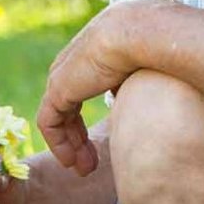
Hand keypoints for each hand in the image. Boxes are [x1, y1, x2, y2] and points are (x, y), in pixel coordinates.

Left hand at [37, 0, 153, 176]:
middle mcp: (73, 62)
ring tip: (84, 169)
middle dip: (77, 137)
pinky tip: (72, 163)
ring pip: (58, 117)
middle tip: (90, 165)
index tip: (101, 145)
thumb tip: (136, 109)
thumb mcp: (141, 74)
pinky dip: (59, 144)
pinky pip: (49, 123)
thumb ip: (132, 90)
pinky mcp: (58, 88)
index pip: (79, 91)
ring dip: (70, 146)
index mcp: (90, 54)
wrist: (141, 34)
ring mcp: (62, 74)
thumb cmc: (153, 49)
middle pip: (67, 106)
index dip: (87, 120)